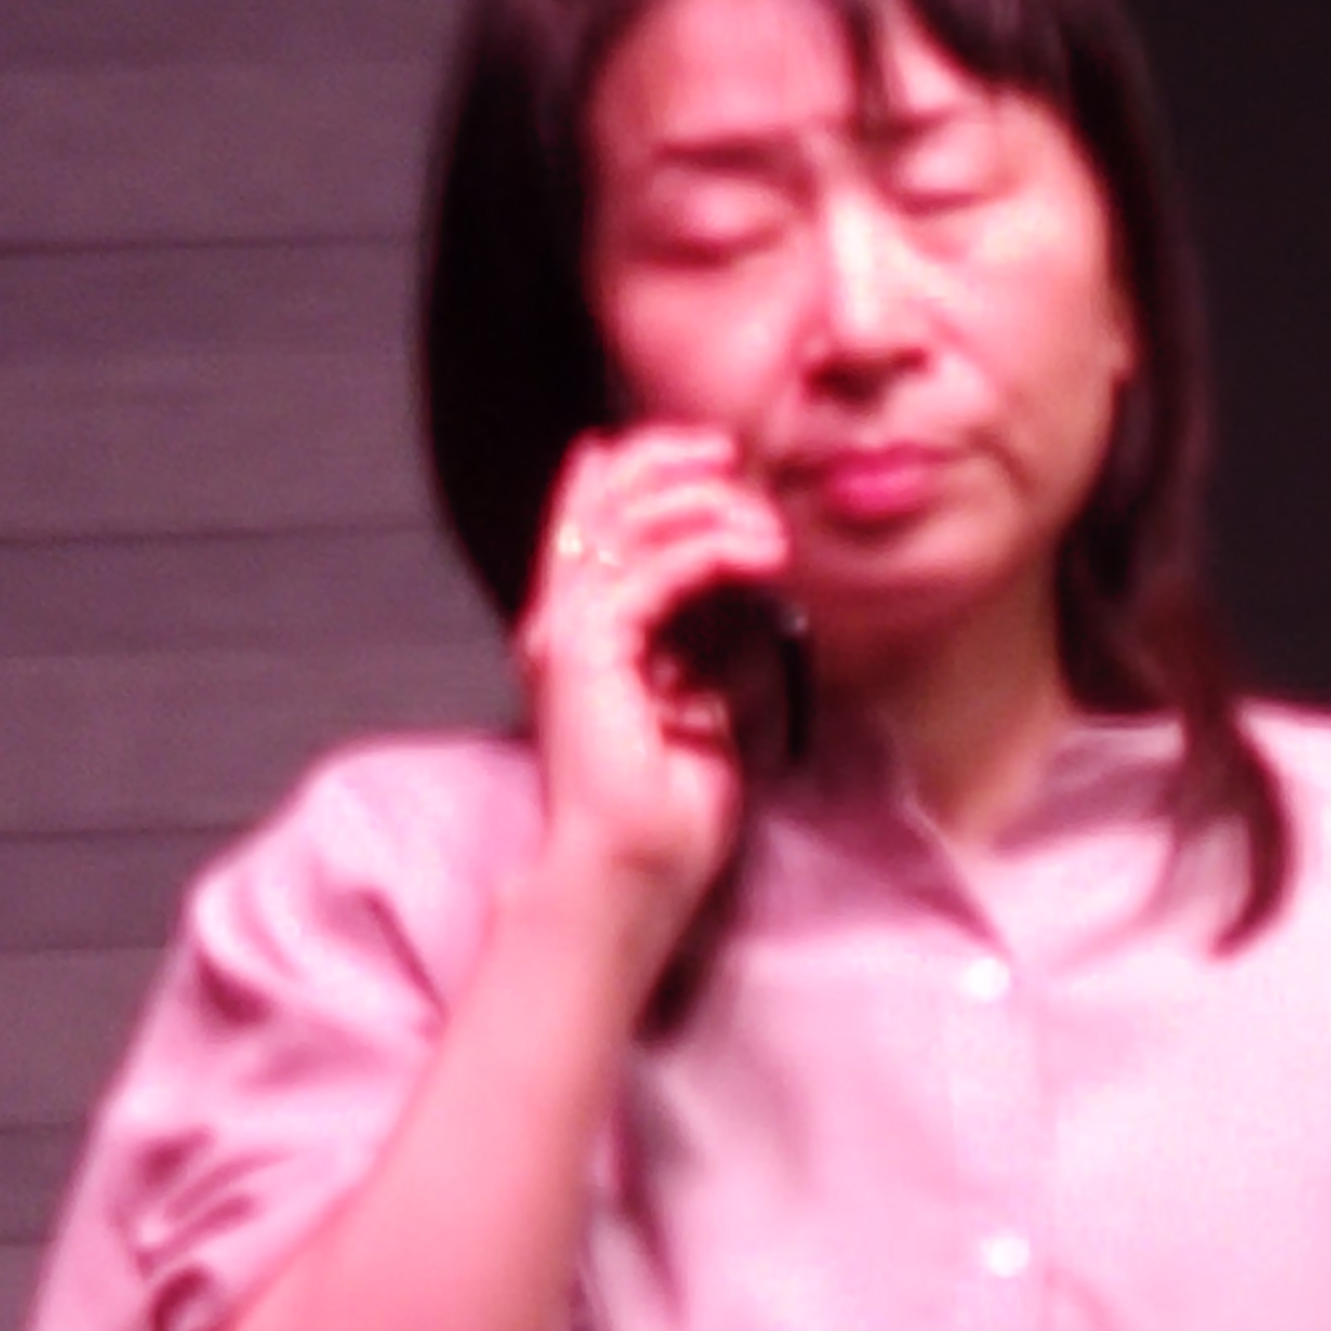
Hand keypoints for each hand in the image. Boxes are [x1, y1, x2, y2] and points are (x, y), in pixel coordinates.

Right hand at [518, 426, 792, 926]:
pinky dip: (706, 552)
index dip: (640, 471)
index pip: (593, 523)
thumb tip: (737, 607)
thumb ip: (704, 654)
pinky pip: (647, 574)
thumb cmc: (667, 815)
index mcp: (582, 635)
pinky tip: (755, 556)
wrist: (633, 873)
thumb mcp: (702, 711)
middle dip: (670, 466)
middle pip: (601, 505)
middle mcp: (562, 625)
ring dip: (704, 509)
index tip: (712, 457)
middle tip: (734, 458)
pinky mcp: (584, 655)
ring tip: (768, 528)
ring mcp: (565, 637)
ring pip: (625, 527)